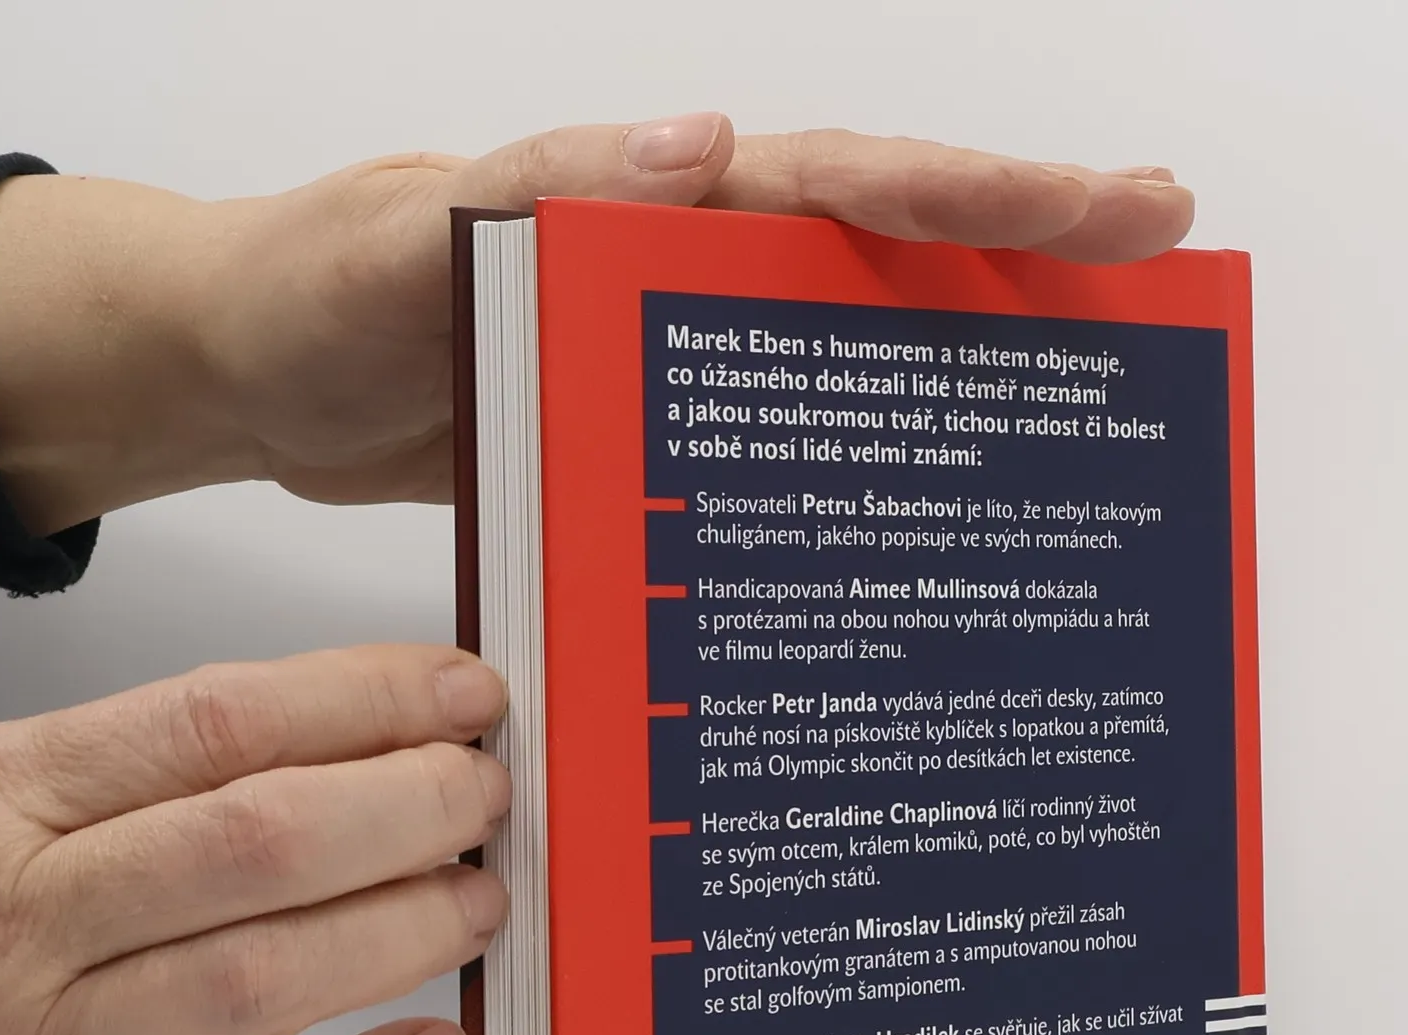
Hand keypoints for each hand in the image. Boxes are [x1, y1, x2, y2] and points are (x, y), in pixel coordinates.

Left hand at [0, 120, 1195, 532]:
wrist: (251, 375)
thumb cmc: (311, 289)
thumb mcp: (411, 234)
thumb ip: (548, 192)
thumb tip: (710, 141)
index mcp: (651, 195)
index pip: (841, 181)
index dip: (981, 194)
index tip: (1112, 204)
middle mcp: (684, 262)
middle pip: (883, 250)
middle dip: (1023, 256)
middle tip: (1156, 273)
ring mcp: (672, 350)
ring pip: (844, 343)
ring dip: (957, 360)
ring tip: (1081, 402)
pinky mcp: (646, 432)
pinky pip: (770, 437)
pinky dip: (847, 462)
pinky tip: (906, 519)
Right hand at [0, 645, 509, 1034]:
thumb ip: (84, 785)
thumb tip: (289, 756)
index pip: (213, 722)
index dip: (364, 700)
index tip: (456, 695)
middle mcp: (11, 916)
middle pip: (258, 842)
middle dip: (407, 807)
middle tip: (484, 794)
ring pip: (258, 979)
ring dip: (398, 932)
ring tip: (481, 900)